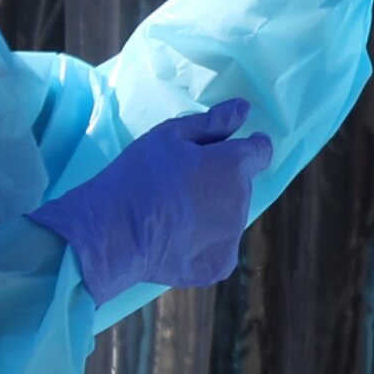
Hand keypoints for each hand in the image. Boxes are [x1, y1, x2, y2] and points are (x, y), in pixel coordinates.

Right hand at [28, 99, 272, 303]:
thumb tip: (244, 108)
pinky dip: (203, 244)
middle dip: (220, 181)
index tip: (238, 149)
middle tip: (182, 185)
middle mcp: (242, 201)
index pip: (260, 152)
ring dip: (212, 212)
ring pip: (229, 217)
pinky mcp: (221, 264)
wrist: (112, 233)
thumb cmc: (138, 176)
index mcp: (234, 166)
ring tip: (173, 214)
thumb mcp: (169, 136)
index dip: (251, 147)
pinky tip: (174, 239)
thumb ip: (212, 123)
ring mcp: (233, 236)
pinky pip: (218, 247)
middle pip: (240, 186)